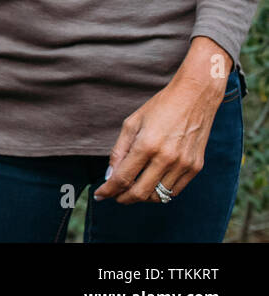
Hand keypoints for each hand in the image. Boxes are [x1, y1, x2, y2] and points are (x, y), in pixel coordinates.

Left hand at [93, 39, 230, 204]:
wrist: (195, 97)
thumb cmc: (159, 107)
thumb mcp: (132, 123)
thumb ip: (119, 150)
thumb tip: (110, 175)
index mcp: (147, 145)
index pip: (123, 178)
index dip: (108, 190)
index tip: (100, 195)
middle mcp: (166, 158)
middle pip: (140, 193)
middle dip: (123, 198)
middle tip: (114, 196)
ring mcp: (183, 164)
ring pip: (158, 196)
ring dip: (141, 197)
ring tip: (131, 189)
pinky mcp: (196, 167)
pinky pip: (175, 191)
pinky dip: (160, 193)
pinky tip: (150, 184)